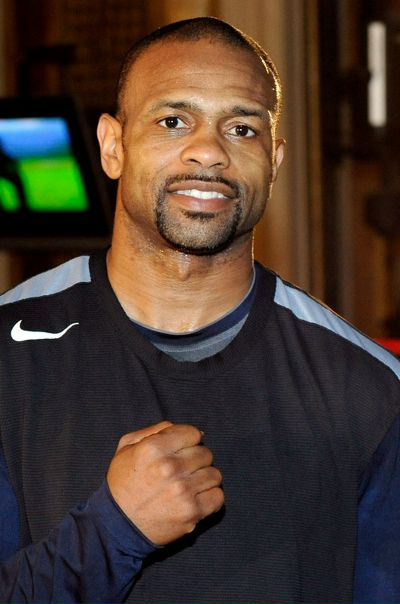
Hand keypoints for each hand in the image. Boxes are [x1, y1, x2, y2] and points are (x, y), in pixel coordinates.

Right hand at [106, 421, 223, 544]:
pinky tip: (196, 498)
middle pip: (205, 453)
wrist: (115, 526)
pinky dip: (210, 497)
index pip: (193, 433)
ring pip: (215, 474)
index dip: (188, 440)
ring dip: (204, 478)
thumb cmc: (122, 483)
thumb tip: (184, 429)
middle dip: (196, 460)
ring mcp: (183, 491)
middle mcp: (170, 467)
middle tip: (183, 470)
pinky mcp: (192, 512)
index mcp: (154, 448)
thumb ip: (154, 430)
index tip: (182, 450)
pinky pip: (218, 497)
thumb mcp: (127, 447)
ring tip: (189, 485)